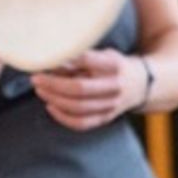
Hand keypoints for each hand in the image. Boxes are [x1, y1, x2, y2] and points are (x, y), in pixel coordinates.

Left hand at [31, 49, 146, 130]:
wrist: (140, 84)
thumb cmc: (115, 66)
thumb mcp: (103, 55)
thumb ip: (80, 59)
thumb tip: (51, 61)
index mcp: (115, 65)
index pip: (87, 60)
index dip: (64, 60)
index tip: (47, 60)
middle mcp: (115, 86)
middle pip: (79, 88)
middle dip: (53, 84)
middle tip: (37, 78)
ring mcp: (112, 105)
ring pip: (77, 108)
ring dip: (54, 99)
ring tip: (41, 90)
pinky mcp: (107, 118)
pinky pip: (81, 123)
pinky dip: (62, 117)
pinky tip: (51, 106)